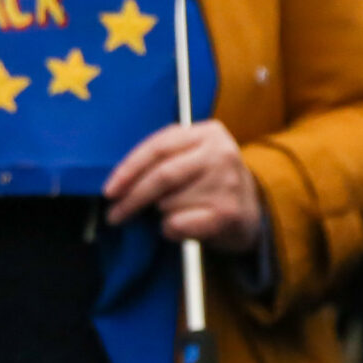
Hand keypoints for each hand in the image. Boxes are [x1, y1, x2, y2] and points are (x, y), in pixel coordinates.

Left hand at [105, 120, 263, 252]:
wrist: (253, 212)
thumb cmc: (211, 183)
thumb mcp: (193, 157)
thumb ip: (163, 158)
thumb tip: (117, 183)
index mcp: (208, 132)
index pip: (158, 146)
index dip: (128, 169)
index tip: (109, 190)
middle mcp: (221, 153)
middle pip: (162, 175)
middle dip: (132, 198)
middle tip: (114, 215)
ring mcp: (227, 183)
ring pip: (168, 203)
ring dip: (159, 214)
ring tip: (172, 213)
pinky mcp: (228, 213)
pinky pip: (178, 224)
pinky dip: (170, 230)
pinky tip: (183, 226)